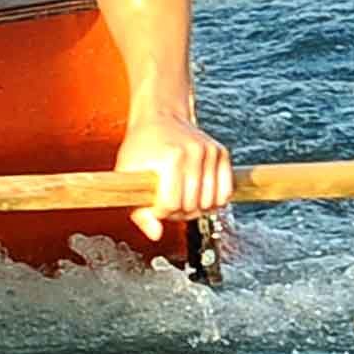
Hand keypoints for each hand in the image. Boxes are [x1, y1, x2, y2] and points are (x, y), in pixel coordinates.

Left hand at [117, 112, 233, 241]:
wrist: (159, 117)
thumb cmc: (139, 149)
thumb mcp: (127, 176)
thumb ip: (139, 210)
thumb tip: (155, 235)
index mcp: (170, 157)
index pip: (171, 204)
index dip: (160, 211)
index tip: (152, 204)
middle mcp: (194, 152)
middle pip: (191, 205)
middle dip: (177, 212)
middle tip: (166, 203)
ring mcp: (210, 152)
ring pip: (210, 203)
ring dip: (195, 209)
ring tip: (180, 200)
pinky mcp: (221, 153)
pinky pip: (225, 192)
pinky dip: (214, 202)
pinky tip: (198, 197)